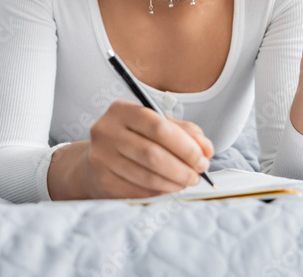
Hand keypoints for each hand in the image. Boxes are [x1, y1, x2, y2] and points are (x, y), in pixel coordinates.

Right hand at [79, 100, 214, 198]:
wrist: (96, 162)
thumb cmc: (132, 140)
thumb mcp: (155, 127)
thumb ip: (183, 132)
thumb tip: (206, 148)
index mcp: (122, 110)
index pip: (158, 127)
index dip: (185, 146)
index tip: (203, 158)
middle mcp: (107, 131)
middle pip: (153, 154)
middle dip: (182, 167)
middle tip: (197, 174)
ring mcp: (101, 157)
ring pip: (147, 176)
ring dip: (174, 183)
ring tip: (185, 182)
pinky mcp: (102, 180)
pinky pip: (139, 191)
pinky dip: (159, 192)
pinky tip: (167, 188)